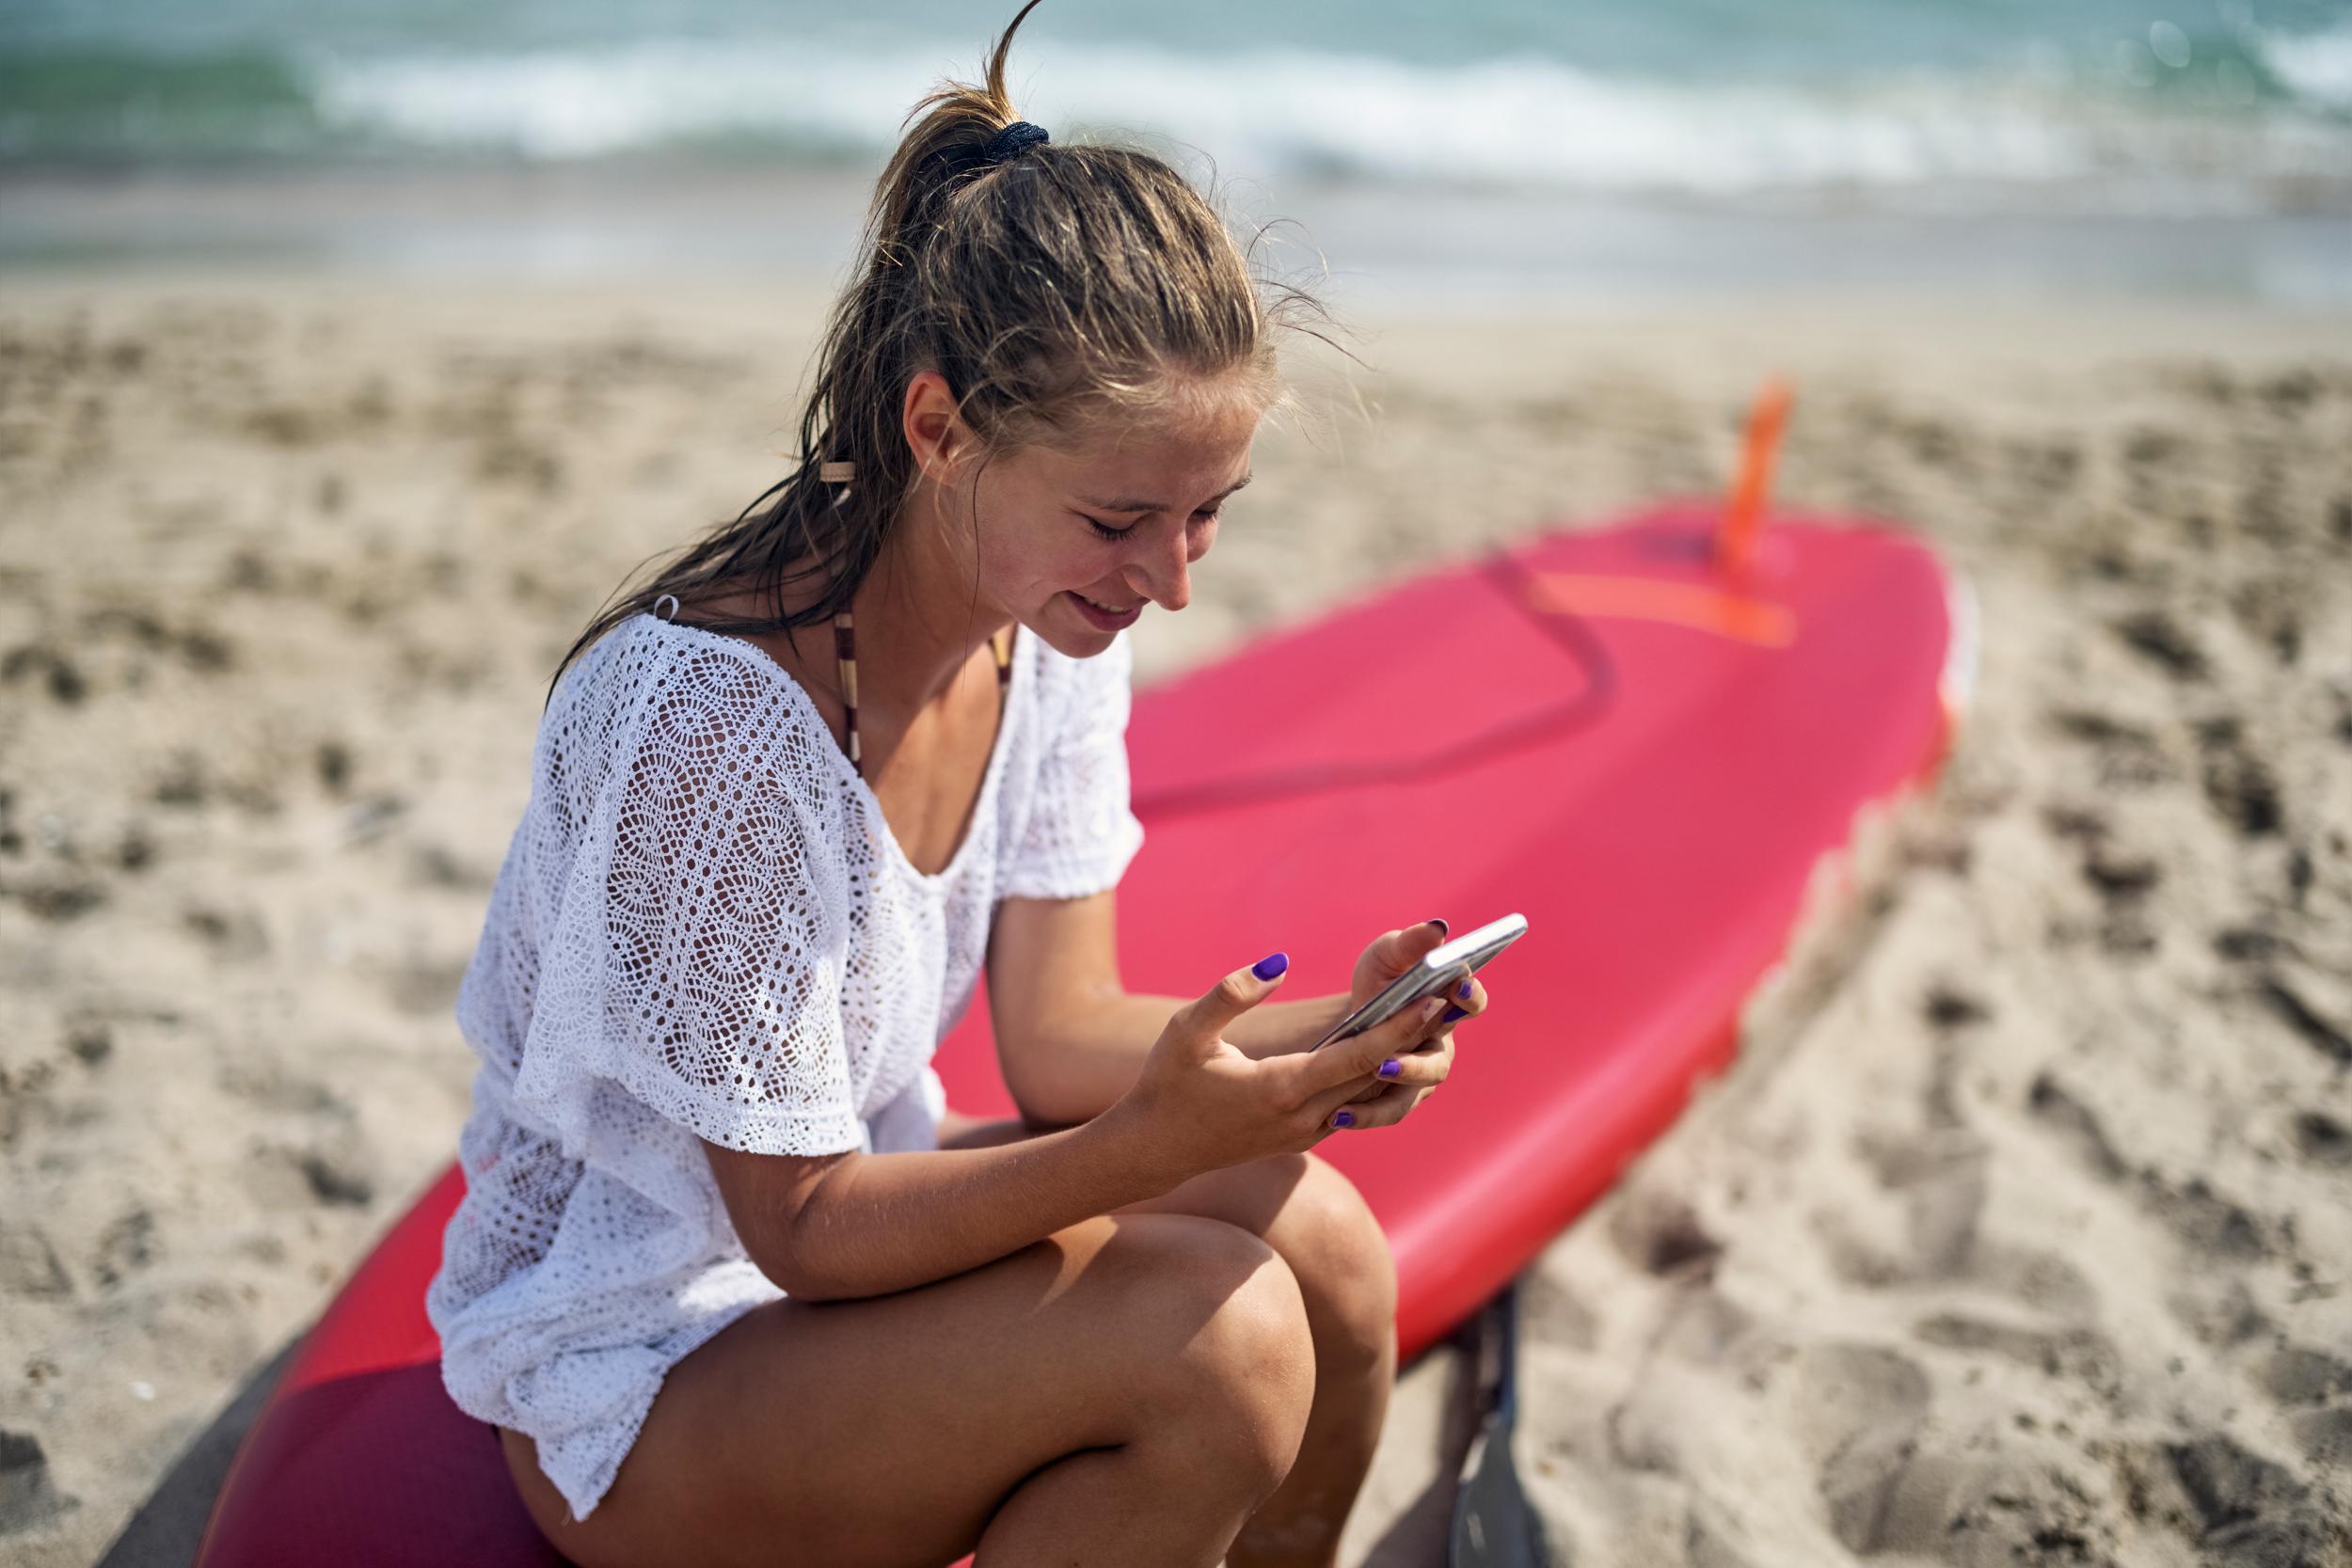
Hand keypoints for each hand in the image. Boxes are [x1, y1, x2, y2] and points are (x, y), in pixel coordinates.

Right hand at [1109, 952, 1460, 1185]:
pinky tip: (1394, 1049)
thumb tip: (1280, 963)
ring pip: (1369, 1096)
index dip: (1397, 1031)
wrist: (1154, 1149)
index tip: (1429, 1002)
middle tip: (1449, 1000)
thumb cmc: (1166, 1084)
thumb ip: (1232, 992)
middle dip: (1414, 1039)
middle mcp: (1303, 1116)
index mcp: (1280, 1088)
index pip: (1355, 1058)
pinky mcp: (1302, 1138)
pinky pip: (1352, 1107)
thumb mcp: (1186, 1030)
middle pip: (1375, 1076)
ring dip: (1401, 1061)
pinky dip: (1375, 1079)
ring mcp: (1306, 1132)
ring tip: (1431, 1021)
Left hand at [1337, 919, 1488, 1116]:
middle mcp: (1440, 1046)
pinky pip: (1387, 1112)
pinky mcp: (1397, 1098)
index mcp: (1448, 1006)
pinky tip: (1339, 1115)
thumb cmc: (1381, 979)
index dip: (1468, 997)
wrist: (1353, 1016)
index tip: (1456, 986)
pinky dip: (1365, 1115)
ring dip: (1388, 1091)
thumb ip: (1411, 943)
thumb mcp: (1388, 955)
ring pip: (1414, 1093)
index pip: (1471, 1003)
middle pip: (1440, 1062)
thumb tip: (1438, 929)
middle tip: (1389, 1060)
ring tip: (1363, 1082)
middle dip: (1418, 1063)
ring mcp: (1420, 1076)